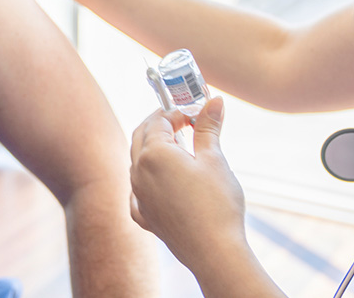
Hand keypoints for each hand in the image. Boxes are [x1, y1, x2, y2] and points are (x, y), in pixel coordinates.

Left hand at [129, 97, 248, 270]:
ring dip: (154, 150)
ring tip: (180, 149)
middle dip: (160, 125)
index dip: (177, 111)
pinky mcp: (144, 217)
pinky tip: (161, 182)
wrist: (214, 252)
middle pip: (141, 137)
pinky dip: (148, 179)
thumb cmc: (217, 204)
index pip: (159, 120)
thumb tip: (214, 101)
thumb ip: (208, 127)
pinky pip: (137, 191)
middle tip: (183, 122)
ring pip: (137, 163)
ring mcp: (138, 196)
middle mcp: (138, 173)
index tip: (196, 112)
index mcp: (153, 154)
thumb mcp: (215, 159)